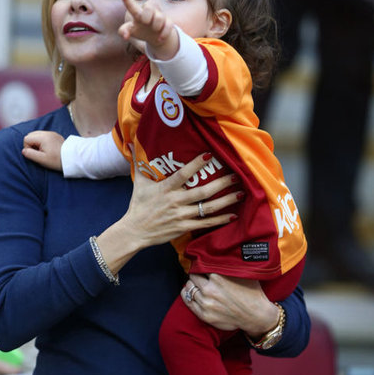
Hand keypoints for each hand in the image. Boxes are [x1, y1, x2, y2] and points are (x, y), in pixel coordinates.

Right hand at [22, 130, 64, 170]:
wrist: (72, 158)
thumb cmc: (57, 160)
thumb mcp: (42, 159)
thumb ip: (30, 154)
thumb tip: (24, 151)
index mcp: (43, 137)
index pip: (27, 138)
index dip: (27, 147)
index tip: (35, 154)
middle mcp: (47, 133)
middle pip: (31, 135)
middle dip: (31, 144)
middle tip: (39, 153)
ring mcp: (52, 133)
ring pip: (37, 135)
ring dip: (37, 143)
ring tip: (44, 151)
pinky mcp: (55, 136)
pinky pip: (44, 136)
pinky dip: (42, 142)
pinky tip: (48, 149)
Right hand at [96, 153, 243, 274]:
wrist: (135, 231)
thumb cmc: (138, 205)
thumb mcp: (139, 183)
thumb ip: (139, 162)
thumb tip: (132, 142)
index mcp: (165, 188)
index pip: (183, 174)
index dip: (196, 164)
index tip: (209, 155)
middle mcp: (175, 201)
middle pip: (202, 192)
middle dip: (221, 183)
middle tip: (236, 176)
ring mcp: (181, 215)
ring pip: (207, 208)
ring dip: (226, 201)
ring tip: (241, 193)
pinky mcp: (184, 227)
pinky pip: (205, 223)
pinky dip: (220, 220)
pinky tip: (233, 215)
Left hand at [118, 0, 178, 59]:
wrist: (155, 37)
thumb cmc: (140, 30)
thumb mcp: (130, 31)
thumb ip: (123, 32)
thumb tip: (125, 36)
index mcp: (138, 13)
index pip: (131, 6)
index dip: (126, 0)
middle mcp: (149, 12)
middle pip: (148, 8)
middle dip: (146, 17)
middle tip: (146, 23)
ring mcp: (159, 16)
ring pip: (159, 18)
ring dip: (156, 27)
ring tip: (154, 30)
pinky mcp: (168, 22)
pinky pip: (168, 25)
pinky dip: (164, 34)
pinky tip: (160, 39)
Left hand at [182, 273, 278, 334]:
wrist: (257, 315)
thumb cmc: (252, 292)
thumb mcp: (242, 273)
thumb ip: (228, 264)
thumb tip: (220, 252)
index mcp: (218, 277)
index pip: (200, 265)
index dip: (202, 264)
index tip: (203, 264)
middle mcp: (210, 290)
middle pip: (193, 276)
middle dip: (196, 274)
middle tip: (200, 274)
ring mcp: (206, 303)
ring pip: (189, 288)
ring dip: (191, 284)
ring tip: (196, 283)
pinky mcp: (204, 315)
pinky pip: (188, 301)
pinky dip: (186, 294)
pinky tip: (189, 291)